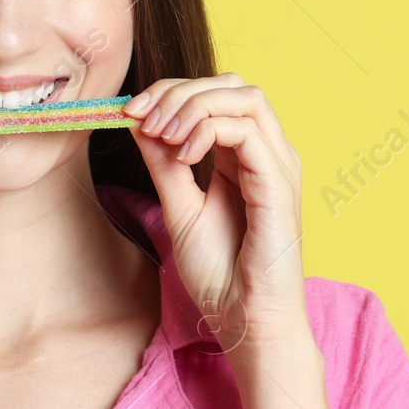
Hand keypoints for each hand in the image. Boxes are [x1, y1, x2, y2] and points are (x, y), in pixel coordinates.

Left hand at [123, 73, 306, 351]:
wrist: (245, 322)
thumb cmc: (220, 274)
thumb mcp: (179, 207)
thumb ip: (163, 163)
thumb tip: (137, 120)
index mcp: (246, 157)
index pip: (216, 95)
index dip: (171, 92)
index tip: (129, 110)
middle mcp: (269, 154)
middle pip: (232, 85)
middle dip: (180, 90)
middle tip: (141, 115)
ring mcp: (279, 167)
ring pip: (245, 97)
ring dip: (193, 104)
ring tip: (161, 134)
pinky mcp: (280, 185)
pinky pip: (247, 131)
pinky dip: (208, 130)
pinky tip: (183, 155)